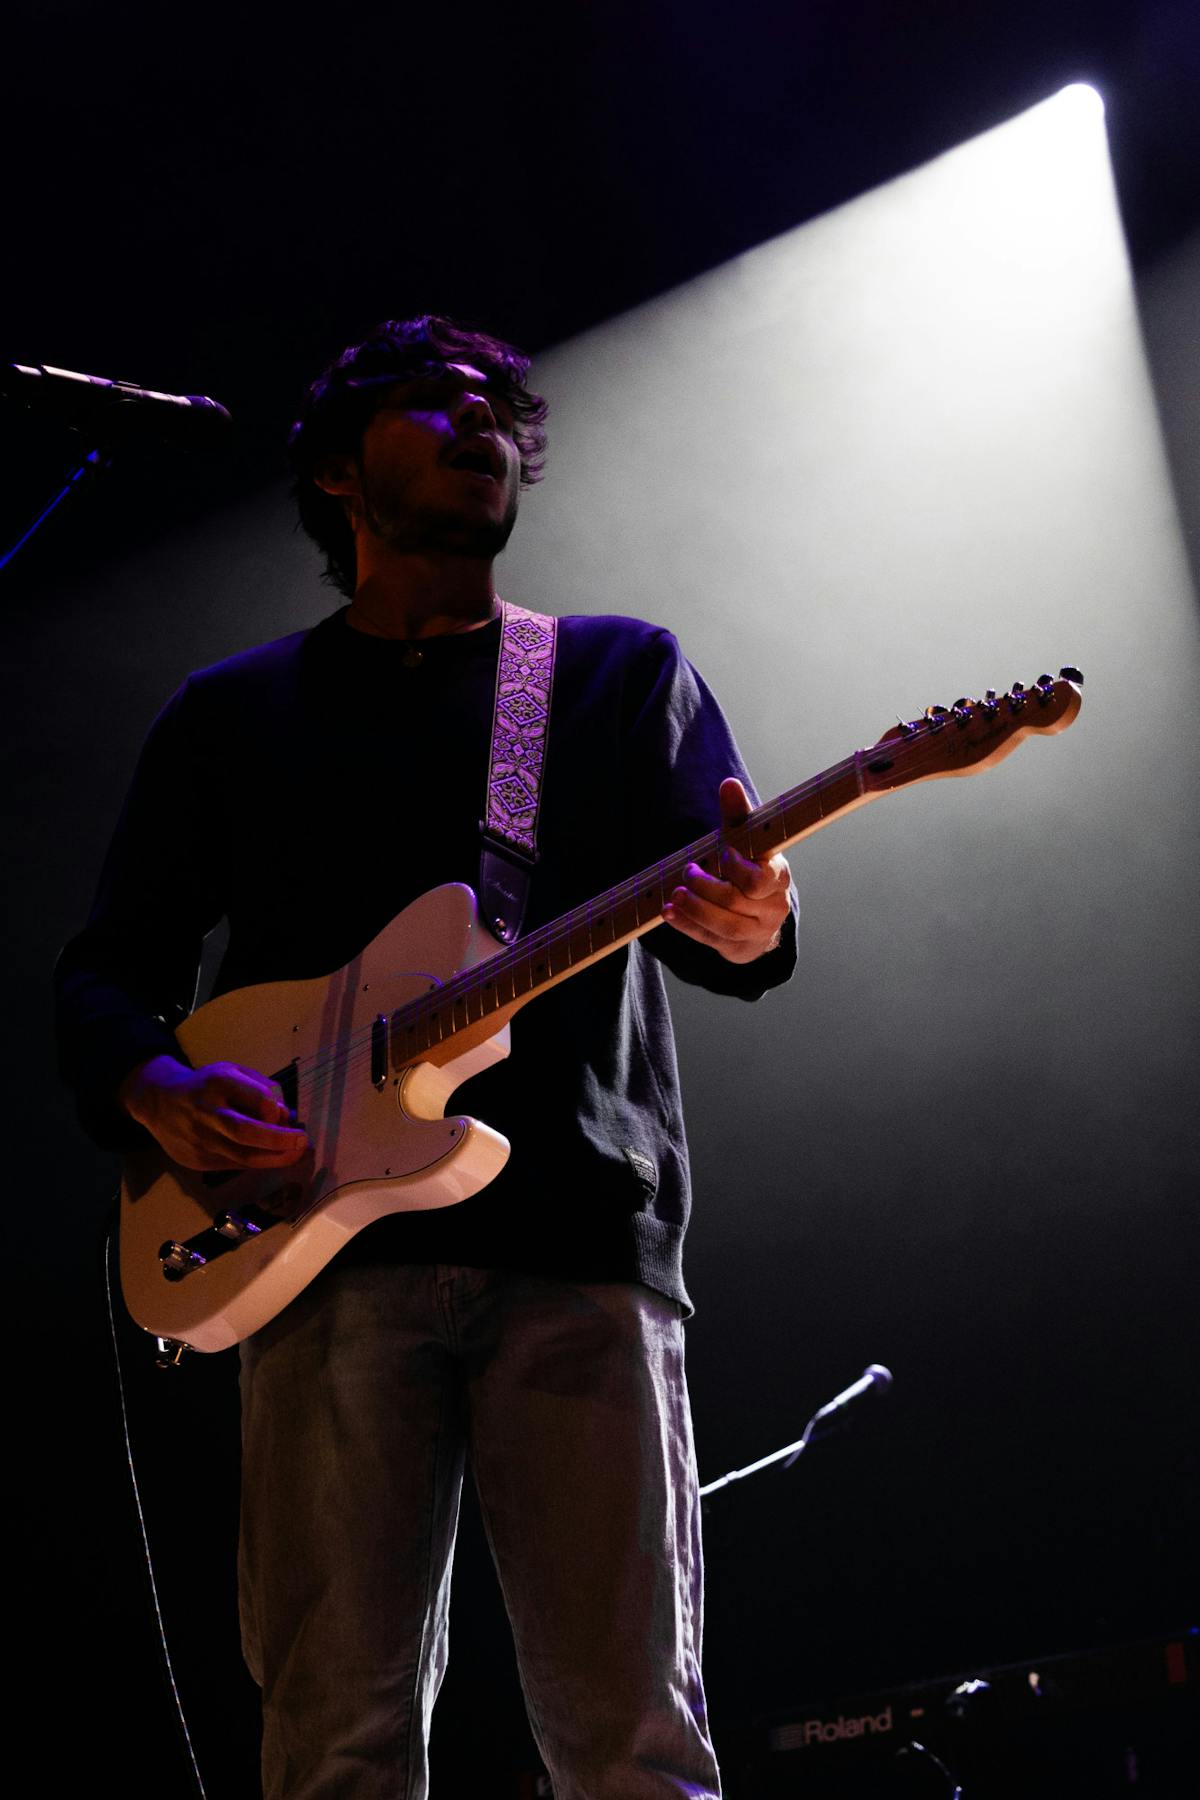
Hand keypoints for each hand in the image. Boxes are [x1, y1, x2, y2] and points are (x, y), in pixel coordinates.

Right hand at [119, 1054, 309, 1170]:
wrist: (158, 1102)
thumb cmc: (206, 1085)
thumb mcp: (232, 1072)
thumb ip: (261, 1088)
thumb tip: (285, 1115)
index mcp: (218, 1083)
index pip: (257, 1098)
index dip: (276, 1109)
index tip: (285, 1114)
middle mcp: (207, 1112)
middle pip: (246, 1132)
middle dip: (279, 1140)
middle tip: (301, 1141)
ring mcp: (200, 1139)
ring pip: (242, 1157)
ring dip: (274, 1158)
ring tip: (294, 1154)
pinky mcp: (197, 1160)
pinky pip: (234, 1165)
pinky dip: (255, 1162)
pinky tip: (268, 1156)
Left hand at [662, 777, 792, 963]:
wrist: (759, 913)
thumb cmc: (750, 867)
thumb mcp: (746, 842)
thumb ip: (738, 815)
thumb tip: (729, 783)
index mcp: (778, 878)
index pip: (762, 879)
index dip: (738, 868)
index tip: (722, 853)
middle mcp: (773, 907)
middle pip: (736, 901)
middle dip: (707, 887)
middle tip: (688, 871)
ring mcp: (757, 932)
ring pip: (725, 926)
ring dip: (695, 909)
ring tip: (675, 894)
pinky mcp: (739, 949)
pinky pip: (711, 940)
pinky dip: (687, 926)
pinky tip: (669, 912)